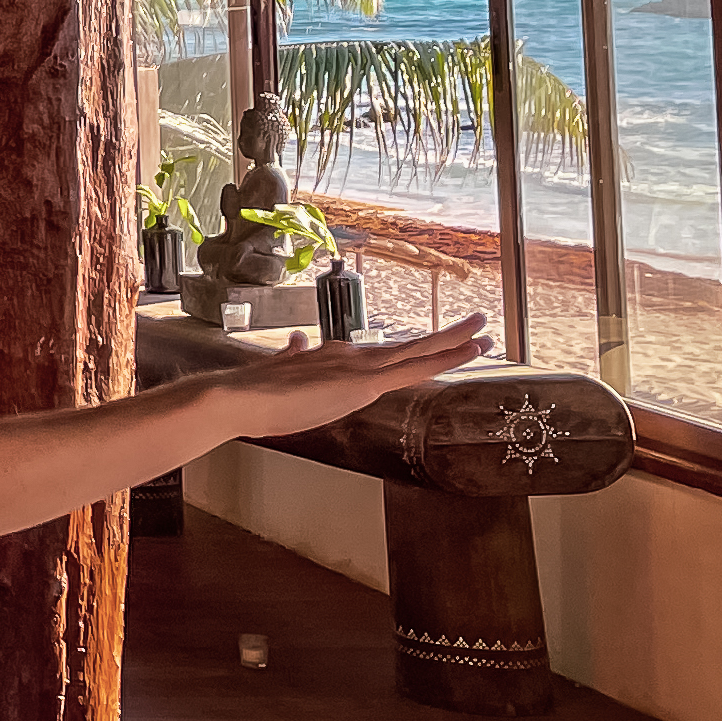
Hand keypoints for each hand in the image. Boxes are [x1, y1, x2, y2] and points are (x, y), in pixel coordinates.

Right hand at [212, 316, 493, 437]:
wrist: (239, 397)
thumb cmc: (255, 396)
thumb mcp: (280, 376)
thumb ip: (293, 359)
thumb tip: (296, 343)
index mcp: (333, 359)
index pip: (383, 354)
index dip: (412, 348)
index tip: (433, 343)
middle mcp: (351, 356)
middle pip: (408, 346)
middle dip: (444, 336)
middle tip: (476, 323)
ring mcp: (359, 367)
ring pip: (418, 352)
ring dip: (453, 341)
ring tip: (482, 331)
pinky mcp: (364, 382)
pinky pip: (415, 368)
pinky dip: (446, 358)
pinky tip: (468, 350)